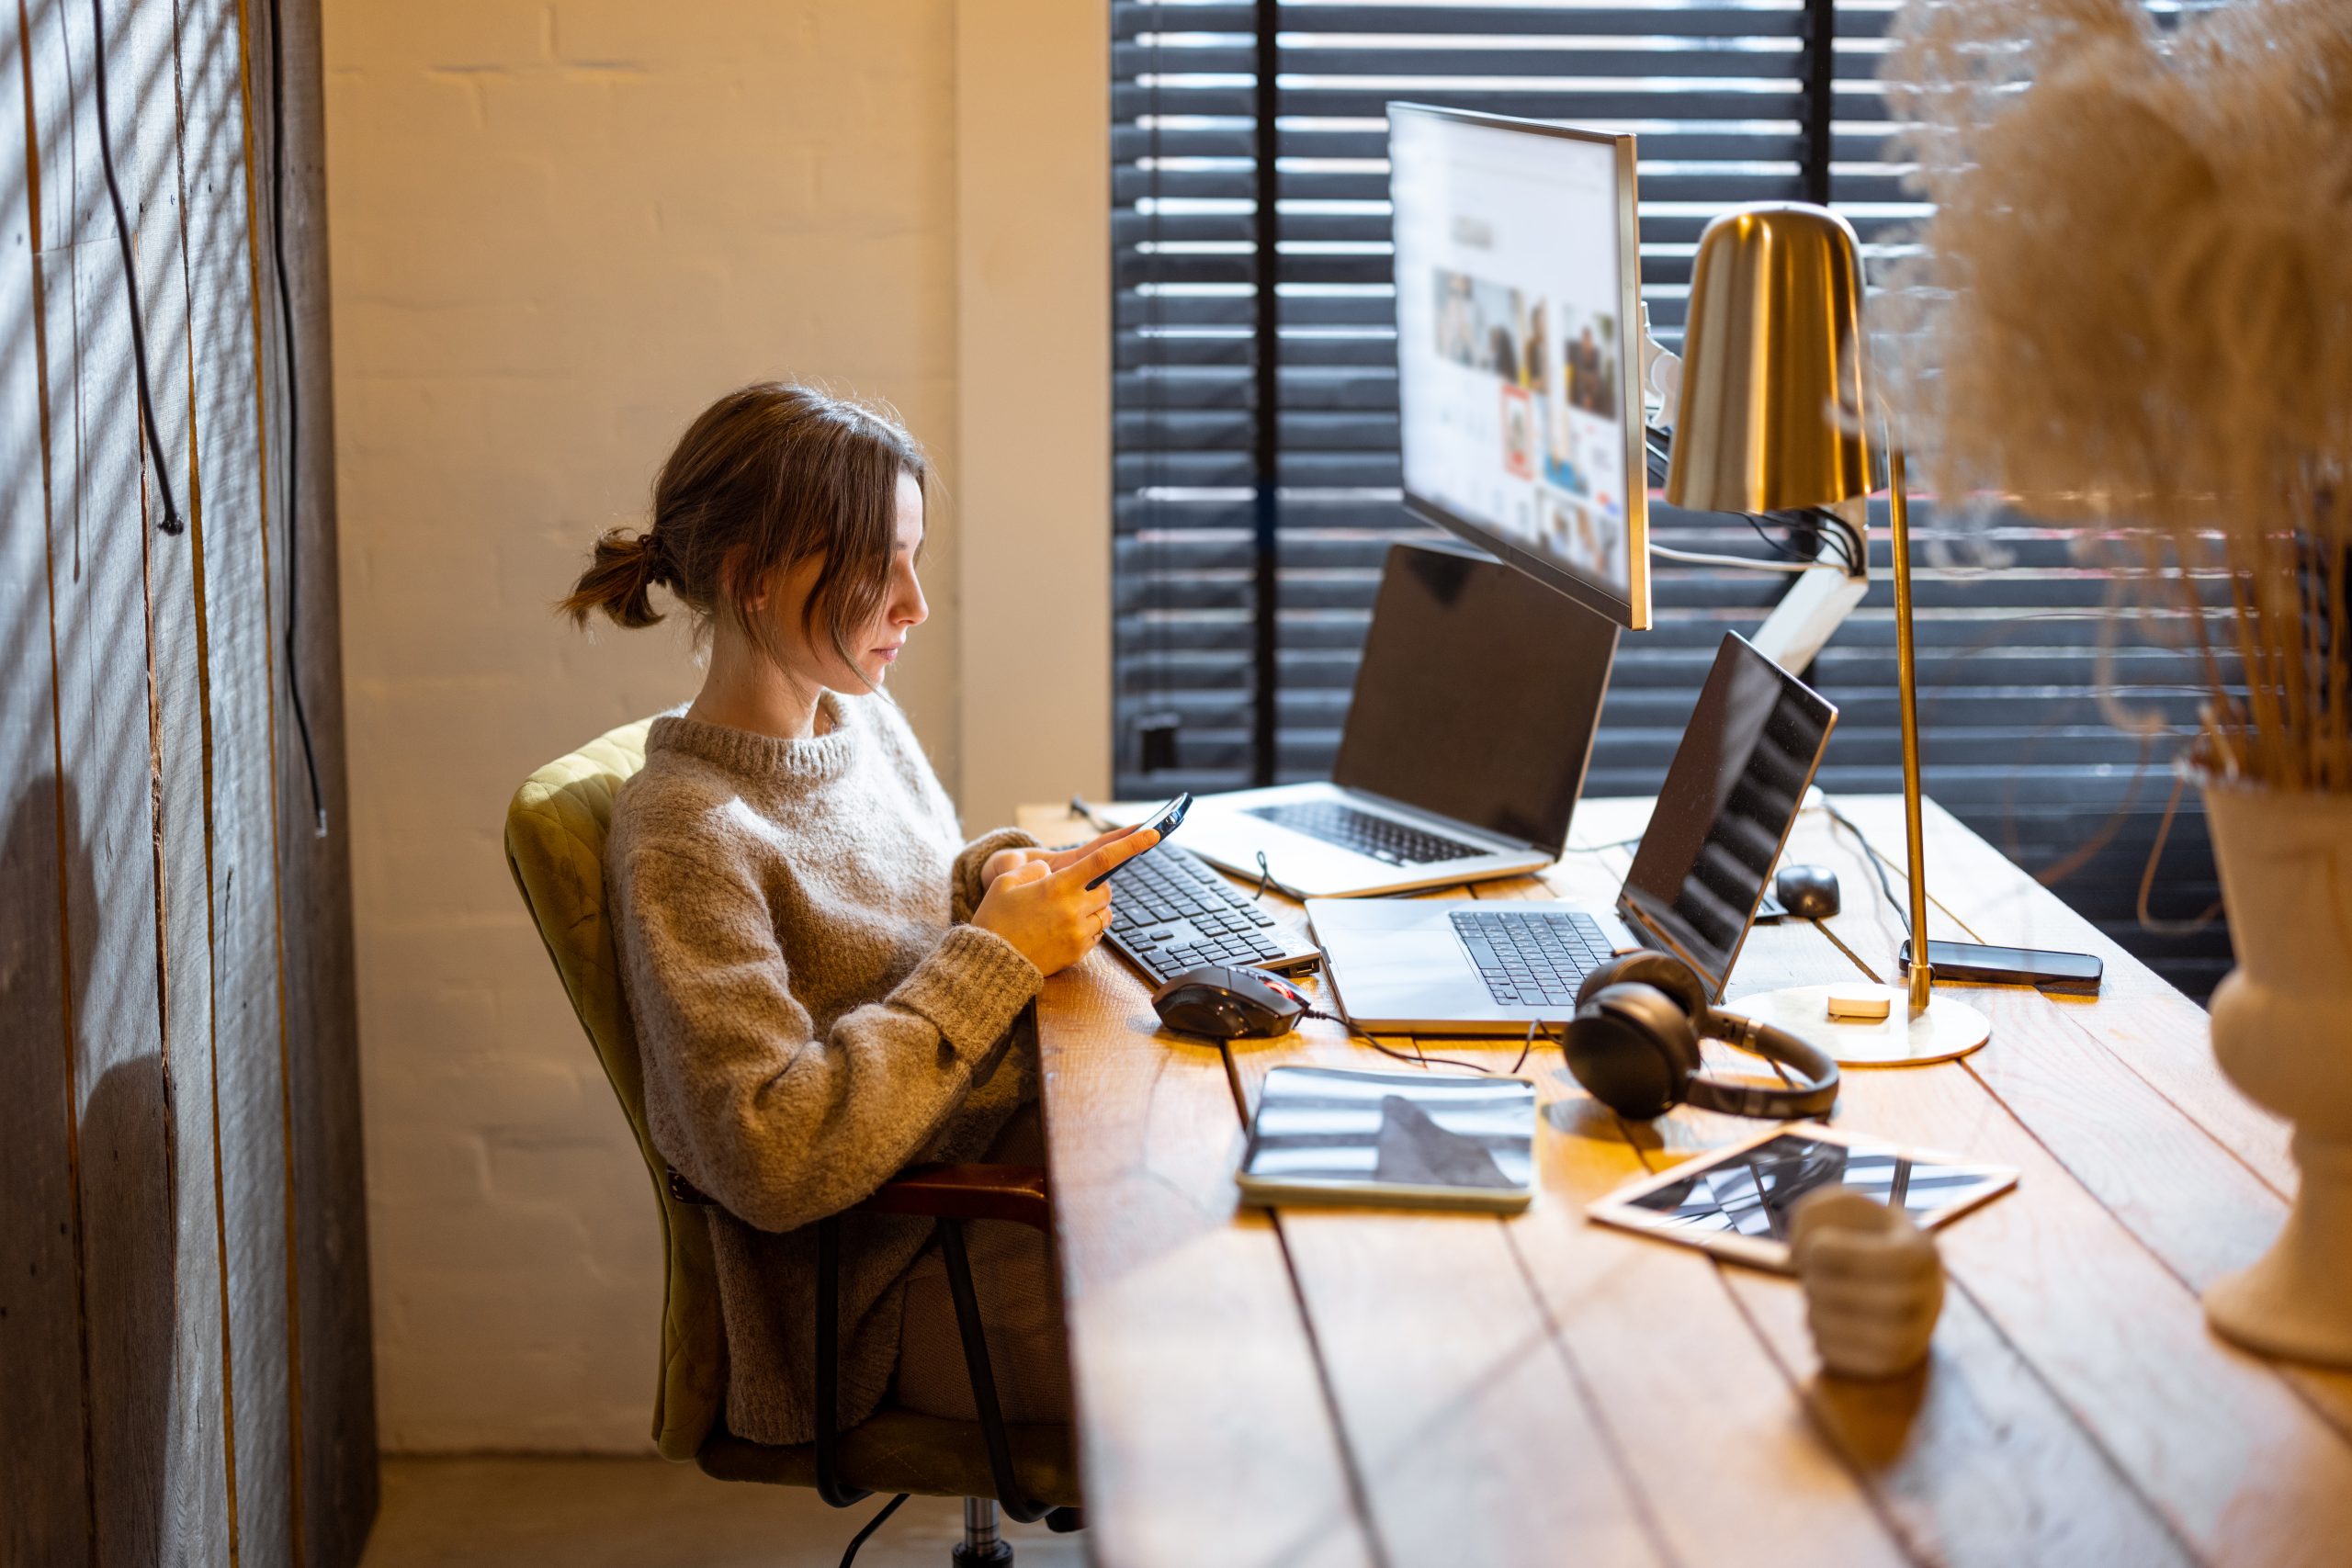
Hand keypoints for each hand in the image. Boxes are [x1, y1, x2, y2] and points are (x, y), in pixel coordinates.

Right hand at [971, 828, 1159, 975]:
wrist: (992, 962)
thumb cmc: (996, 919)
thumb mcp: (1006, 883)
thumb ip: (1032, 870)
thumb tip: (1050, 873)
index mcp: (1057, 886)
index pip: (1103, 859)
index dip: (1131, 845)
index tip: (1153, 834)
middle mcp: (1073, 909)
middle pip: (1107, 890)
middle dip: (1099, 886)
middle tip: (1077, 889)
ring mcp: (1078, 933)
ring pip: (1105, 914)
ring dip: (1095, 908)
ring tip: (1068, 911)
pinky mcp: (1078, 952)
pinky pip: (1096, 934)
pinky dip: (1088, 928)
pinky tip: (1065, 929)